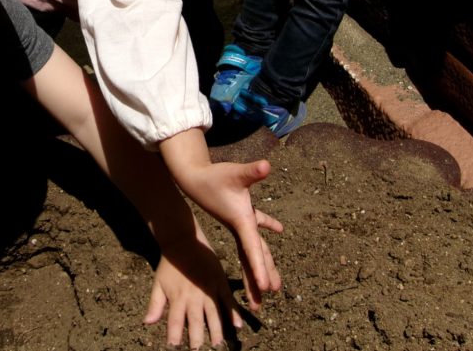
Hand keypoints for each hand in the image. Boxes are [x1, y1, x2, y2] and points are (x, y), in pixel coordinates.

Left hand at [145, 235, 241, 348]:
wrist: (184, 240)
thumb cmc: (169, 264)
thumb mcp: (158, 283)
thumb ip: (155, 304)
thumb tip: (147, 323)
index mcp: (177, 297)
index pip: (175, 322)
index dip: (175, 335)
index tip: (174, 347)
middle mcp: (193, 296)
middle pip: (196, 321)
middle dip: (198, 338)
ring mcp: (208, 290)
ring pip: (214, 314)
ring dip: (216, 330)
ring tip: (218, 344)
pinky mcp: (220, 282)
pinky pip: (228, 300)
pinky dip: (233, 313)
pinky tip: (237, 325)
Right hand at [160, 131, 282, 311]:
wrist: (193, 176)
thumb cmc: (213, 176)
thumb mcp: (234, 173)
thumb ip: (252, 171)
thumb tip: (267, 165)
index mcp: (242, 223)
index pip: (253, 250)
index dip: (260, 269)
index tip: (267, 288)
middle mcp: (241, 228)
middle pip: (252, 258)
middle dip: (257, 280)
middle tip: (259, 306)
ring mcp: (240, 223)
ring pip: (254, 248)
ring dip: (262, 265)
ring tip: (270, 286)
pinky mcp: (240, 214)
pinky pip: (256, 226)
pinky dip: (267, 226)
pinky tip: (279, 229)